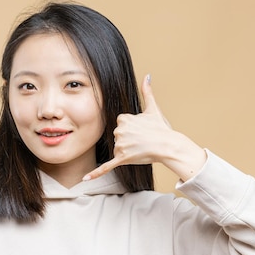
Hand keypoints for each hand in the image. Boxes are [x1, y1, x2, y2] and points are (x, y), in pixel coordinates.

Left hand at [83, 75, 206, 181]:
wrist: (169, 146)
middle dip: (129, 140)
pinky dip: (95, 173)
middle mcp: (119, 131)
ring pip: (117, 149)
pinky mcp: (121, 159)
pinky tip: (85, 179)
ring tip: (141, 148)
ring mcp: (120, 145)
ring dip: (127, 151)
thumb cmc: (162, 128)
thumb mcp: (153, 108)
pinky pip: (106, 166)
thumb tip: (147, 76)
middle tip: (143, 140)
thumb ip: (147, 92)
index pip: (121, 124)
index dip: (131, 128)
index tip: (141, 130)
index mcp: (124, 119)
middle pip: (118, 136)